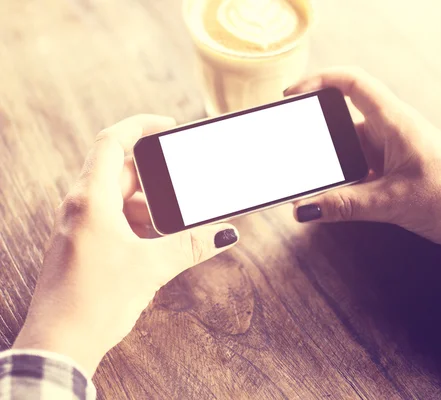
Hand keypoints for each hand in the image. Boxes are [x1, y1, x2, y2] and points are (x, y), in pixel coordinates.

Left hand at [13, 115, 238, 373]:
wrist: (58, 344)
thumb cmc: (93, 302)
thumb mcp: (151, 268)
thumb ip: (190, 246)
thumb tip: (224, 233)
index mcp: (91, 200)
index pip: (112, 142)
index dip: (140, 126)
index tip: (168, 126)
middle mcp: (82, 207)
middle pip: (122, 172)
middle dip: (157, 179)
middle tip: (185, 188)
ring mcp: (81, 226)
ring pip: (120, 199)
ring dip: (150, 207)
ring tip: (176, 225)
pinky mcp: (85, 245)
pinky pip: (116, 220)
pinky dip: (139, 224)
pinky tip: (158, 243)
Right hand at [286, 67, 440, 274]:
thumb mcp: (393, 202)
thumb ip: (345, 205)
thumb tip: (304, 208)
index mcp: (396, 123)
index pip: (353, 84)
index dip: (320, 81)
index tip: (293, 95)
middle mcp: (395, 132)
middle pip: (347, 122)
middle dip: (321, 140)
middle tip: (297, 159)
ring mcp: (399, 153)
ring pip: (355, 151)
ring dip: (336, 168)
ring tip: (314, 188)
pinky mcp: (403, 174)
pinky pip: (367, 171)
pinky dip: (350, 184)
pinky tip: (339, 202)